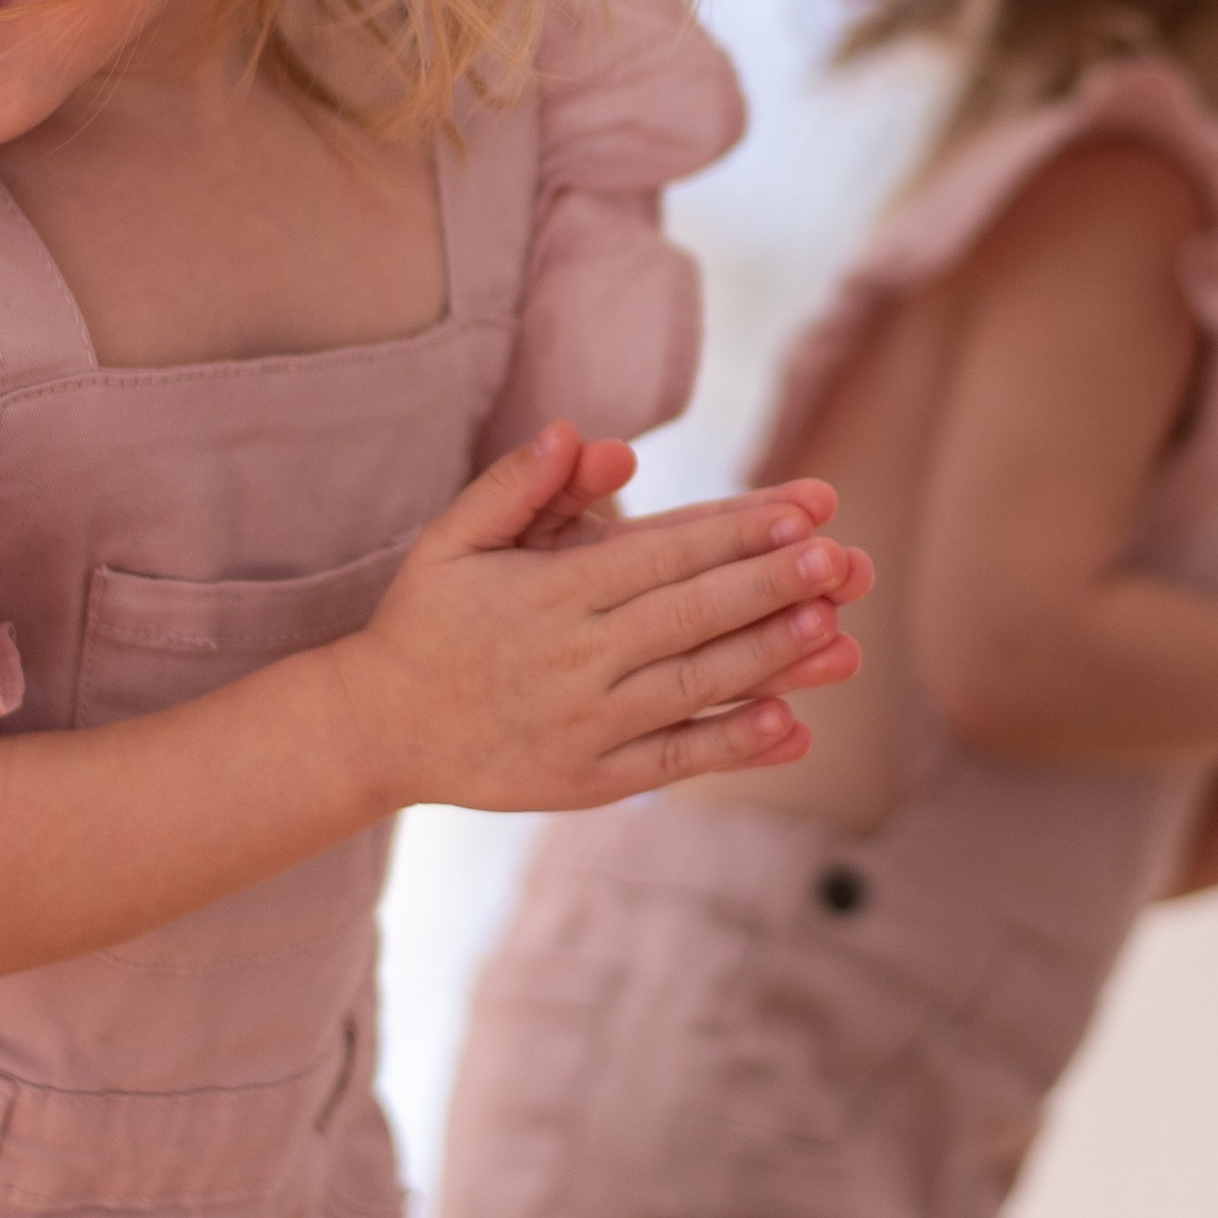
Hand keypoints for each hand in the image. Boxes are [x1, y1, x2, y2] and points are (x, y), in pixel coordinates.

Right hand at [336, 422, 869, 812]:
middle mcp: (574, 659)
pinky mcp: (588, 780)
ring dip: (769, 661)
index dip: (734, 533)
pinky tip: (791, 728)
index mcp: (549, 594)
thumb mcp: (452, 539)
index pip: (660, 555)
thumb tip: (586, 437)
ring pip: (692, 686)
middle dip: (770, 587)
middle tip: (841, 561)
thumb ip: (518, 485)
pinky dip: (731, 746)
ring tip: (836, 633)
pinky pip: (671, 761)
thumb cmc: (424, 621)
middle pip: (689, 616)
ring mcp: (585, 725)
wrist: (375, 730)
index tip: (802, 512)